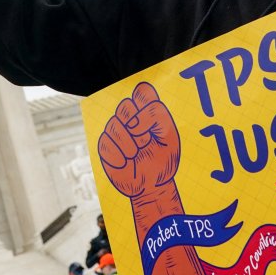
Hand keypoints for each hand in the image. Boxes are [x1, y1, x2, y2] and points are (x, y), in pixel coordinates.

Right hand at [97, 82, 180, 198]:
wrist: (153, 184)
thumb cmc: (163, 159)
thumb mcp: (169, 136)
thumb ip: (156, 118)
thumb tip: (132, 122)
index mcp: (147, 112)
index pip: (142, 91)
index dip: (144, 100)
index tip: (152, 119)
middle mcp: (130, 118)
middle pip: (125, 105)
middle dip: (138, 126)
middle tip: (146, 141)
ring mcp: (115, 131)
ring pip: (114, 124)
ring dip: (129, 144)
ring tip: (136, 154)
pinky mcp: (105, 147)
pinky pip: (106, 143)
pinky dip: (119, 156)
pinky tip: (126, 162)